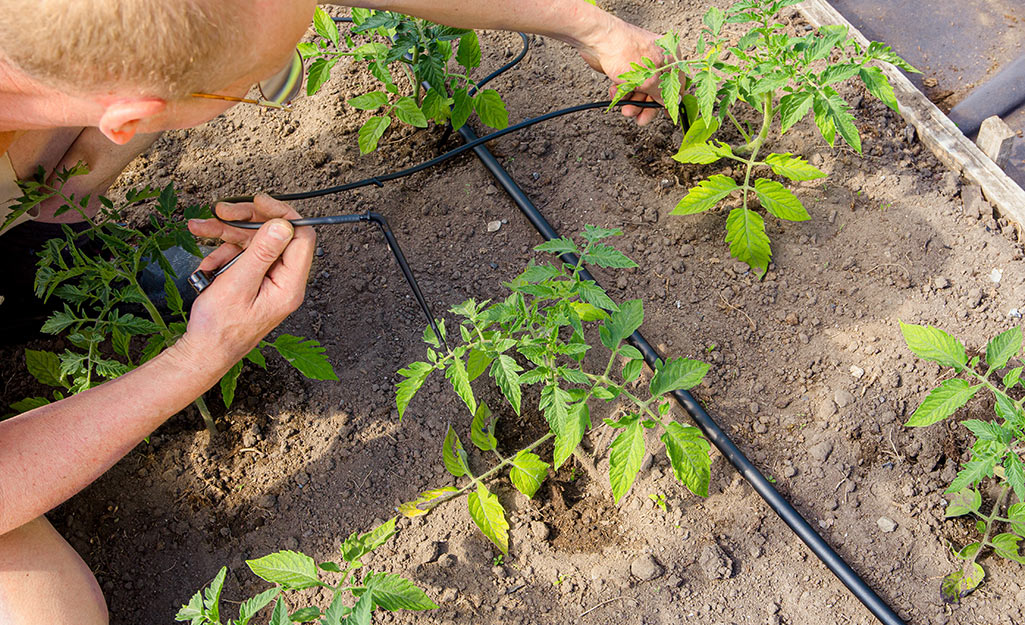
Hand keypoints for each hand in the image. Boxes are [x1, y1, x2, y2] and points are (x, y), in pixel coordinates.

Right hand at [177, 194, 314, 367]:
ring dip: (227, 235)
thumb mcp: (237, 284)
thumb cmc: (219, 328)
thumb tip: (283, 225)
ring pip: (254, 244)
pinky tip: (207, 262)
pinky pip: (243, 257)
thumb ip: (261, 253)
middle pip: (275, 235)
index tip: (258, 202)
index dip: (282, 214)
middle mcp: (284, 282)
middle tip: (221, 211)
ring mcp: (269, 282)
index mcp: (289, 285)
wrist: (204, 352)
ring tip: (202, 230)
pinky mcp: (255, 283)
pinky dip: (223, 254)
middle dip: (246, 221)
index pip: (300, 237)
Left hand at [575, 17, 666, 125]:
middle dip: (646, 105)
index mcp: (670, 57)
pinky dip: (622, 92)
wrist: (598, 40)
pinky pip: (628, 85)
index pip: (676, 84)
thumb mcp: (650, 79)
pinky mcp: (627, 66)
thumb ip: (663, 93)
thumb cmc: (625, 51)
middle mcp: (658, 60)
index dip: (670, 101)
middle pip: (657, 90)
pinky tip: (615, 92)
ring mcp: (641, 63)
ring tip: (624, 107)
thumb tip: (674, 103)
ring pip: (641, 90)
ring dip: (632, 102)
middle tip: (639, 118)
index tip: (666, 115)